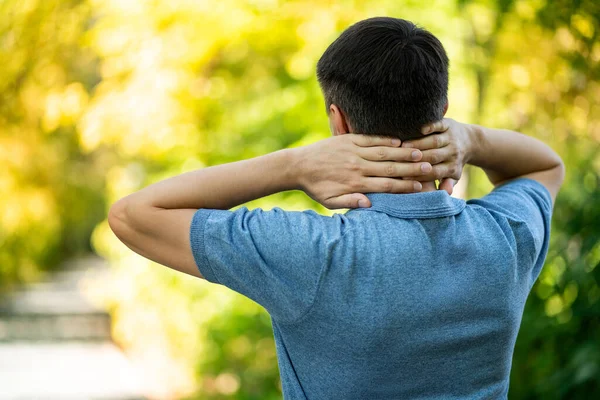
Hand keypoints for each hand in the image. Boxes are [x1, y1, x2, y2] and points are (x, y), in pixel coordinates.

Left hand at [294, 134, 432, 208]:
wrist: (297, 166)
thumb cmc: (316, 187)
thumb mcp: (330, 202)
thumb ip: (350, 203)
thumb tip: (370, 205)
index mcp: (355, 183)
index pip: (386, 186)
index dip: (405, 187)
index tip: (421, 188)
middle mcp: (357, 167)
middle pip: (390, 168)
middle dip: (411, 169)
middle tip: (429, 169)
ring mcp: (353, 151)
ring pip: (384, 152)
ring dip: (403, 153)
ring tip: (421, 153)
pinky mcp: (348, 140)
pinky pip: (371, 139)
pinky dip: (386, 140)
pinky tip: (399, 140)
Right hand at [401, 118, 471, 194]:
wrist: (470, 141)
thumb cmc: (454, 162)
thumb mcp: (453, 176)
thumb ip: (446, 184)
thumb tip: (443, 192)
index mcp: (453, 167)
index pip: (435, 172)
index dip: (419, 174)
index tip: (404, 175)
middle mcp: (453, 152)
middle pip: (434, 156)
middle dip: (416, 158)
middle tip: (399, 159)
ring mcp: (451, 137)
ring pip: (434, 141)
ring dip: (418, 143)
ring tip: (403, 146)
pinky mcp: (449, 125)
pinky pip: (440, 125)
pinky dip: (430, 126)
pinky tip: (419, 130)